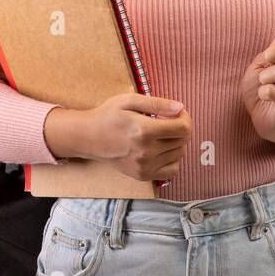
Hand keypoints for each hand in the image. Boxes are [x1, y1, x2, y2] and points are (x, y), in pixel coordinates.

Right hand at [46, 93, 190, 180]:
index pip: (183, 128)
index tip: (178, 113)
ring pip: (179, 154)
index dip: (186, 118)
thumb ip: (158, 103)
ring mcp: (144, 166)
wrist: (89, 137)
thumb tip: (181, 108)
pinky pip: (173, 170)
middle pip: (183, 141)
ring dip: (177, 142)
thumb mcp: (130, 100)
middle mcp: (146, 152)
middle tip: (170, 120)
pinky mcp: (143, 175)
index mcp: (144, 131)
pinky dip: (173, 159)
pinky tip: (162, 149)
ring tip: (162, 133)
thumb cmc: (109, 115)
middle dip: (181, 128)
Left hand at [240, 18, 274, 145]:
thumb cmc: (261, 88)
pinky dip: (262, 92)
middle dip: (272, 53)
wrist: (261, 117)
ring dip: (264, 78)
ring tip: (264, 85)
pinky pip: (273, 90)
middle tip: (265, 64)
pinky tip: (265, 98)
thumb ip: (272, 51)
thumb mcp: (261, 65)